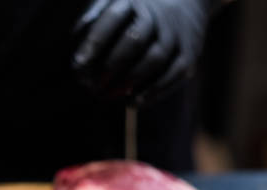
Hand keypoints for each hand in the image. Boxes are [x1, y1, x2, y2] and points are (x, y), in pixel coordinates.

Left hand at [71, 0, 212, 103]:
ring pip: (155, 58)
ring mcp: (176, 33)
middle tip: (93, 86)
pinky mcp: (190, 52)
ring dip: (130, 81)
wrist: (188, 0)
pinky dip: (153, 91)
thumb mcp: (116, 2)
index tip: (78, 64)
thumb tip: (76, 44)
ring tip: (109, 96)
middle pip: (135, 39)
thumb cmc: (137, 9)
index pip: (112, 18)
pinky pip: (174, 74)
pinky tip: (133, 102)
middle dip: (112, 65)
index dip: (95, 42)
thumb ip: (96, 17)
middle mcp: (158, 14)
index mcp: (134, 0)